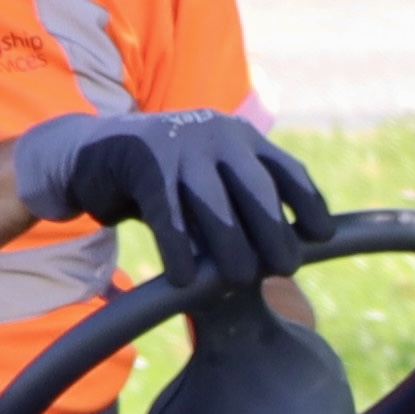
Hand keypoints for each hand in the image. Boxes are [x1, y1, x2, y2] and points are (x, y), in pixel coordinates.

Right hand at [14, 110, 326, 292]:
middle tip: (285, 269)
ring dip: (231, 246)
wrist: (91, 153)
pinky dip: (178, 249)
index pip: (287, 170)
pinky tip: (183, 279)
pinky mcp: (143, 162)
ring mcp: (180, 144)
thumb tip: (287, 251)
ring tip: (241, 279)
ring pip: (215, 205)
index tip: (323, 237)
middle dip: (274, 233)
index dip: (309, 204)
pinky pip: (168, 214)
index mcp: (241, 136)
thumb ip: (242, 202)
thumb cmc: (162, 179)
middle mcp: (217, 134)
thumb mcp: (209, 178)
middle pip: (257, 190)